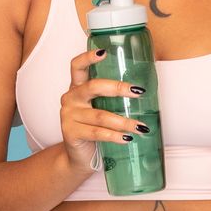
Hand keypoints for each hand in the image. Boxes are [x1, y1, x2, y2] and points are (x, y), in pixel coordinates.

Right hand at [58, 47, 143, 175]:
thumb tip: (142, 90)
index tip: (104, 52)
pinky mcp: (70, 133)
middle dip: (117, 88)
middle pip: (93, 87)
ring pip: (100, 115)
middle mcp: (70, 99)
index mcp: (77, 88)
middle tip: (138, 91)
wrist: (78, 158)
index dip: (88, 57)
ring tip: (140, 127)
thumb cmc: (93, 130)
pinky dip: (114, 136)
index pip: (77, 66)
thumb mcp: (99, 109)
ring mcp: (68, 116)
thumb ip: (111, 99)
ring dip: (123, 122)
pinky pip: (97, 133)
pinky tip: (126, 138)